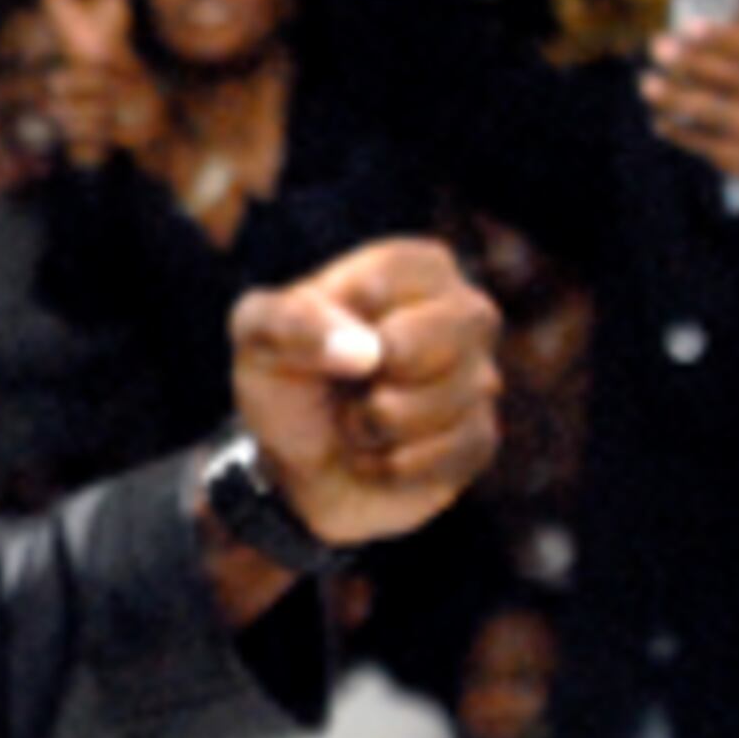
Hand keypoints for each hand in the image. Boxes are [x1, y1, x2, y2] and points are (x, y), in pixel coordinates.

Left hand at [230, 238, 502, 546]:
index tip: (317, 340)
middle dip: (365, 378)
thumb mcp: (258, 336)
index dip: (335, 323)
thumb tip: (369, 350)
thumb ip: (291, 319)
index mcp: (415, 268)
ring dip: (373, 427)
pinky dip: (394, 464)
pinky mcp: (480, 438)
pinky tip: (381, 455)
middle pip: (423, 340)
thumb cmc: (287, 383)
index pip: (383, 281)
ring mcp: (479, 376)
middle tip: (346, 386)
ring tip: (358, 422)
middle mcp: (463, 312)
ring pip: (438, 403)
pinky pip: (446, 452)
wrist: (296, 469)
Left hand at [639, 18, 738, 205]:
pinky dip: (683, 133)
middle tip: (656, 46)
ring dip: (680, 97)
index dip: (724, 35)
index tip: (686, 26)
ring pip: (722, 113)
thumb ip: (733, 45)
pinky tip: (659, 121)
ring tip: (646, 84)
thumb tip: (682, 35)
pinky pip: (713, 145)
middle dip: (694, 61)